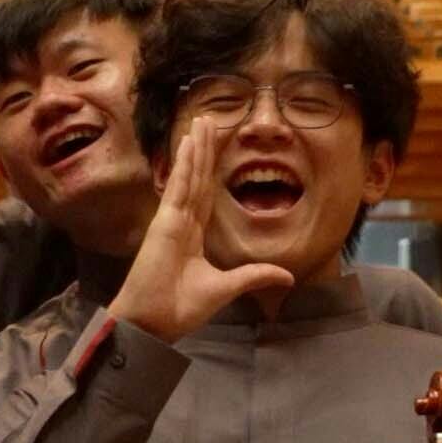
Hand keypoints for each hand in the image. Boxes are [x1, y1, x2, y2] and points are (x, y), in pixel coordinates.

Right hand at [109, 120, 292, 340]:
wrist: (153, 322)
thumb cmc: (178, 308)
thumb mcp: (227, 288)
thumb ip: (254, 275)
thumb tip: (289, 276)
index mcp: (192, 236)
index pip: (204, 194)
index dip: (209, 169)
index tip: (213, 146)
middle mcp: (181, 222)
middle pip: (197, 178)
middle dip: (203, 149)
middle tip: (208, 120)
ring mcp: (171, 220)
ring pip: (189, 176)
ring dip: (195, 148)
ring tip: (201, 122)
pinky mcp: (164, 222)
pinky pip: (178, 187)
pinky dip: (184, 163)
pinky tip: (188, 142)